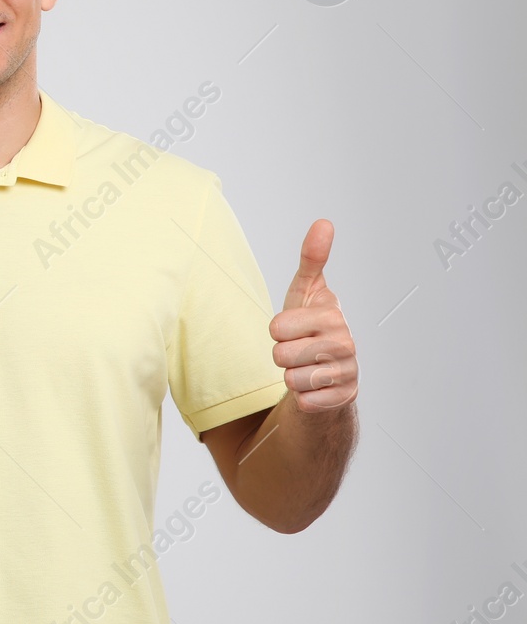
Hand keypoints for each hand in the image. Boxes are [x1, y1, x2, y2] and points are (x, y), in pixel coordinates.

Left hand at [270, 219, 357, 412]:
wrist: (326, 371)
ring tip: (306, 367)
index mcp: (333, 315)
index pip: (277, 327)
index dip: (276, 330)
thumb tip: (324, 222)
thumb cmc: (309, 327)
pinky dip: (303, 398)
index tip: (291, 328)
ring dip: (291, 376)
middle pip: (281, 355)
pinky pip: (305, 401)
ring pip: (291, 379)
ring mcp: (348, 371)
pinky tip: (315, 388)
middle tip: (297, 350)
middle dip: (281, 355)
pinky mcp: (345, 398)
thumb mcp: (305, 292)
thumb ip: (312, 259)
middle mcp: (346, 342)